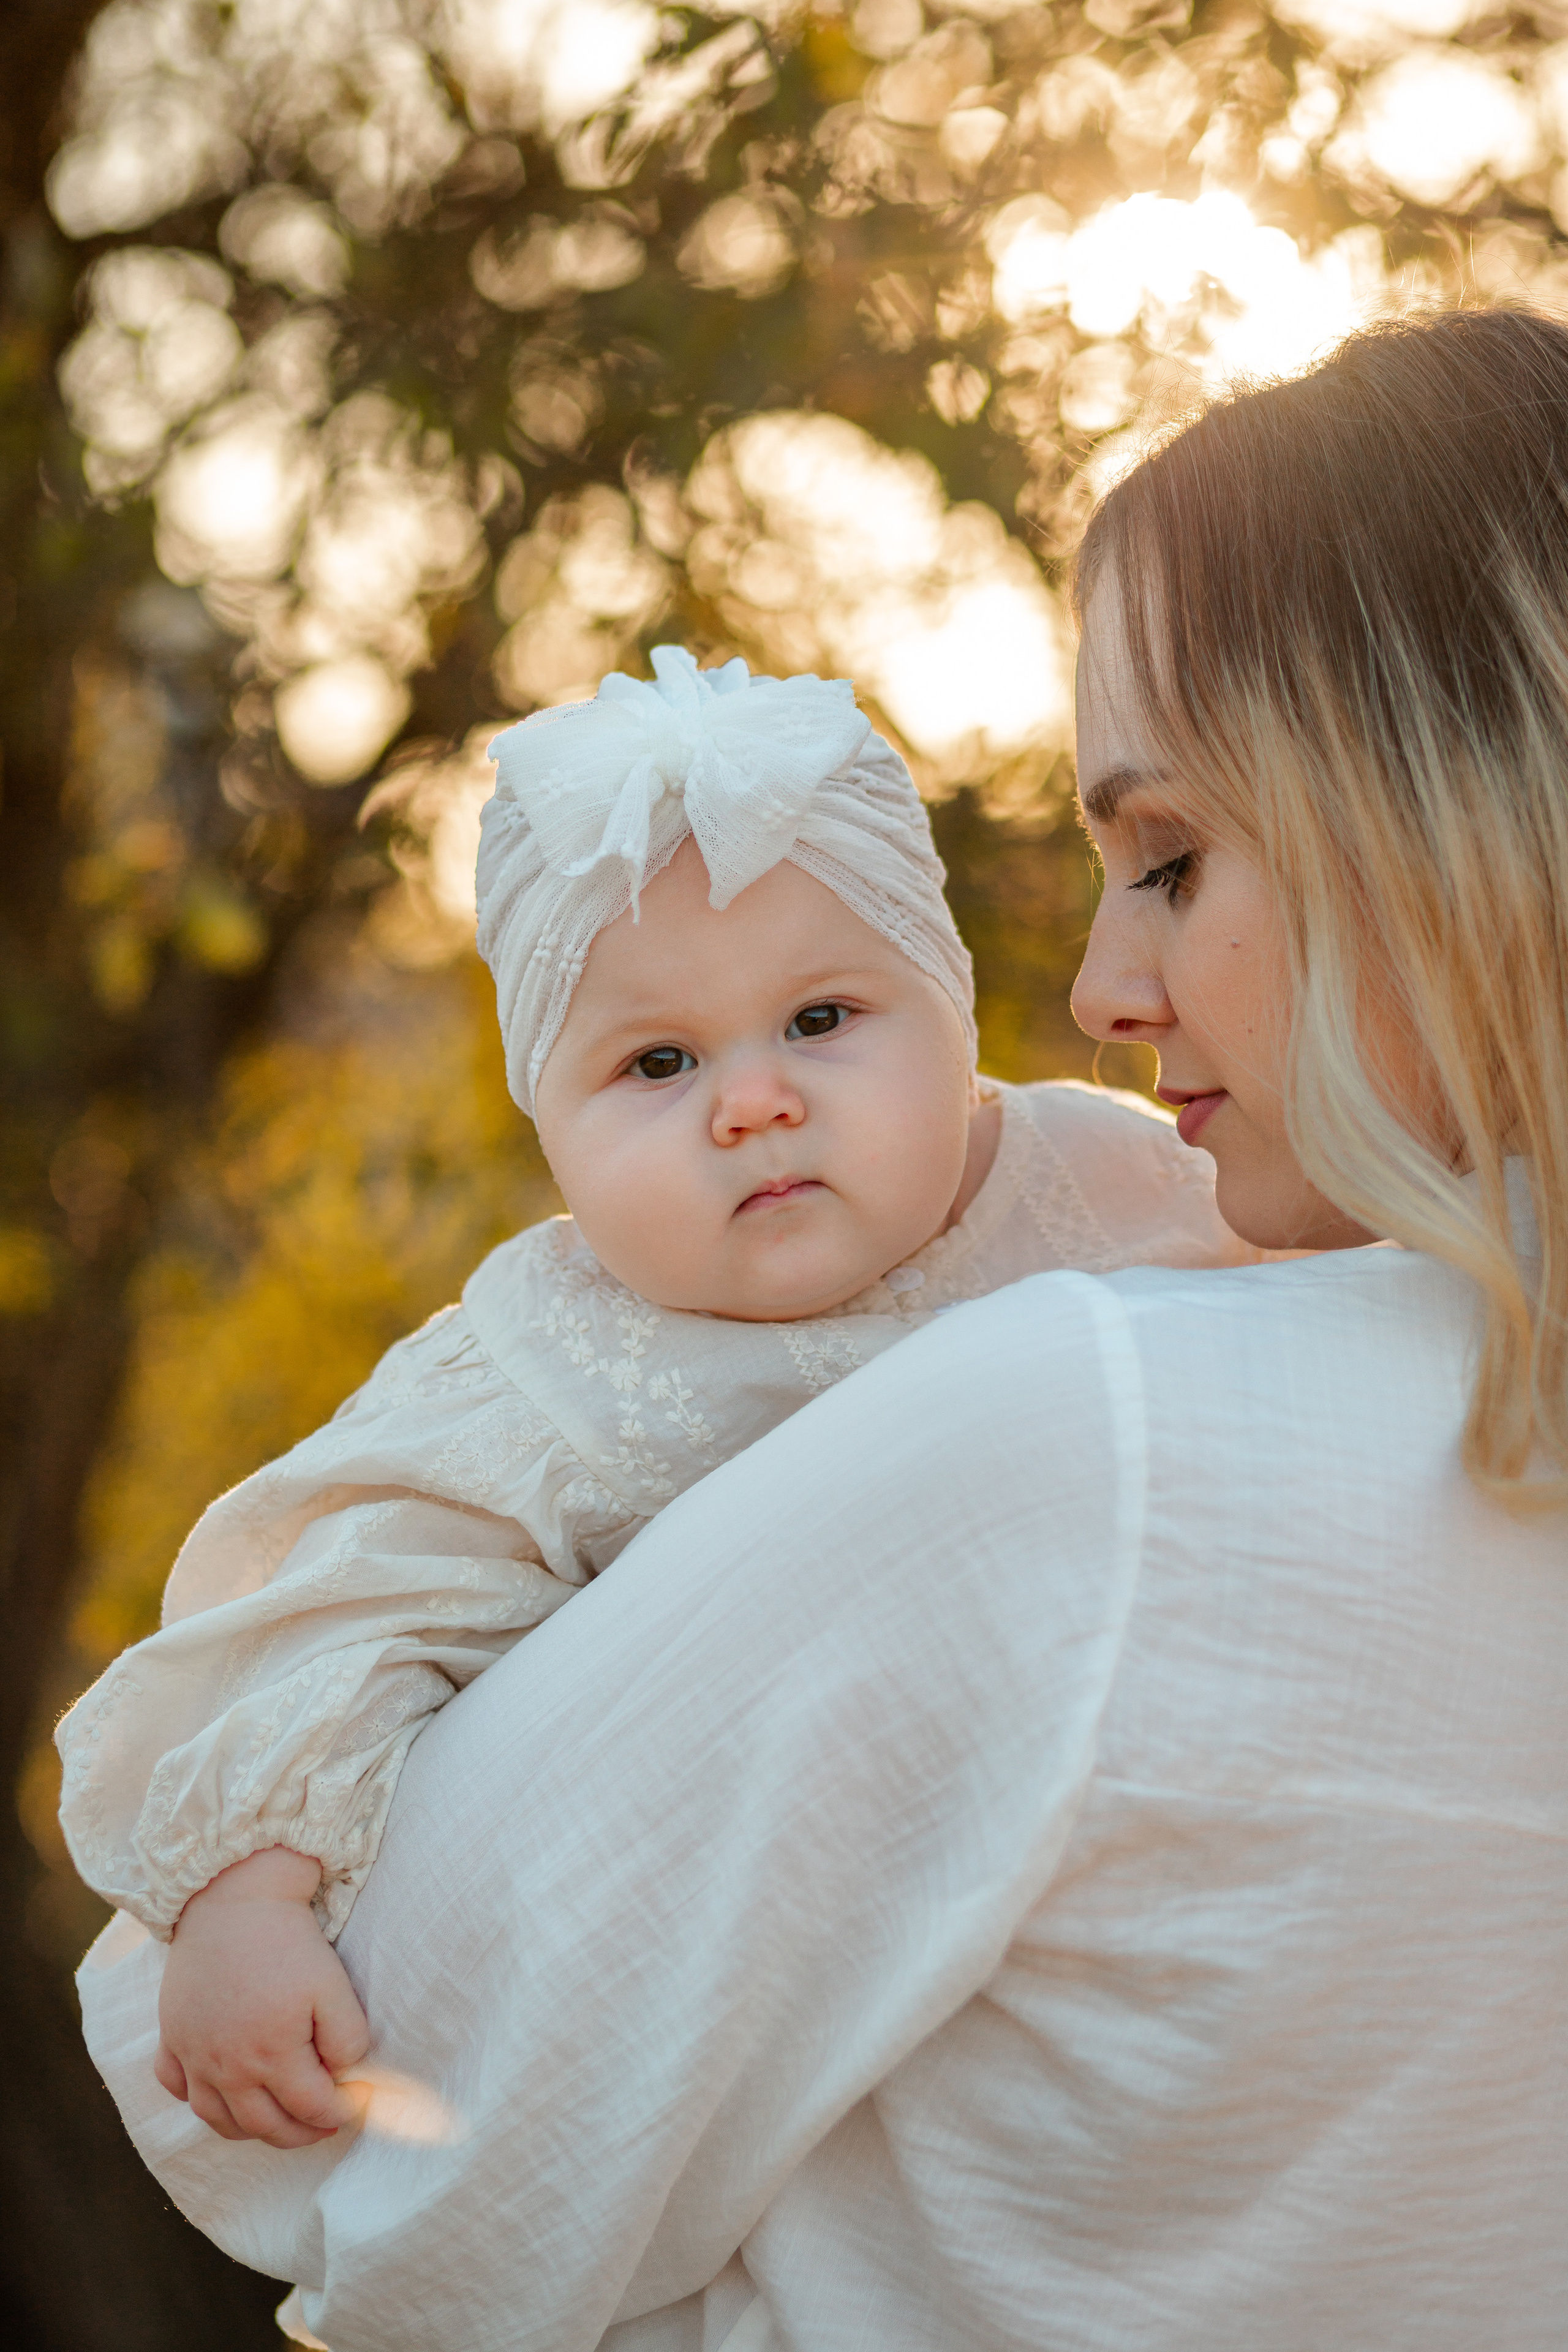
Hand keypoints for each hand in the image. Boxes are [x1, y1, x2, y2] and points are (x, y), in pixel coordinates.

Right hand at [154, 1847, 369, 2149]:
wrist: (233, 1898)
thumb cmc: (287, 1941)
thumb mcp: (333, 1987)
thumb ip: (347, 2040)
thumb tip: (346, 2076)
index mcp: (270, 2056)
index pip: (309, 2108)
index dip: (338, 2113)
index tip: (353, 2109)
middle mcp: (226, 2066)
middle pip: (263, 2126)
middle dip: (299, 2133)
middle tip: (322, 2127)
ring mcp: (193, 2054)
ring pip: (217, 2120)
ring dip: (250, 2131)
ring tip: (277, 2121)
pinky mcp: (172, 2036)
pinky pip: (175, 2087)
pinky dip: (196, 2100)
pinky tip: (218, 2094)